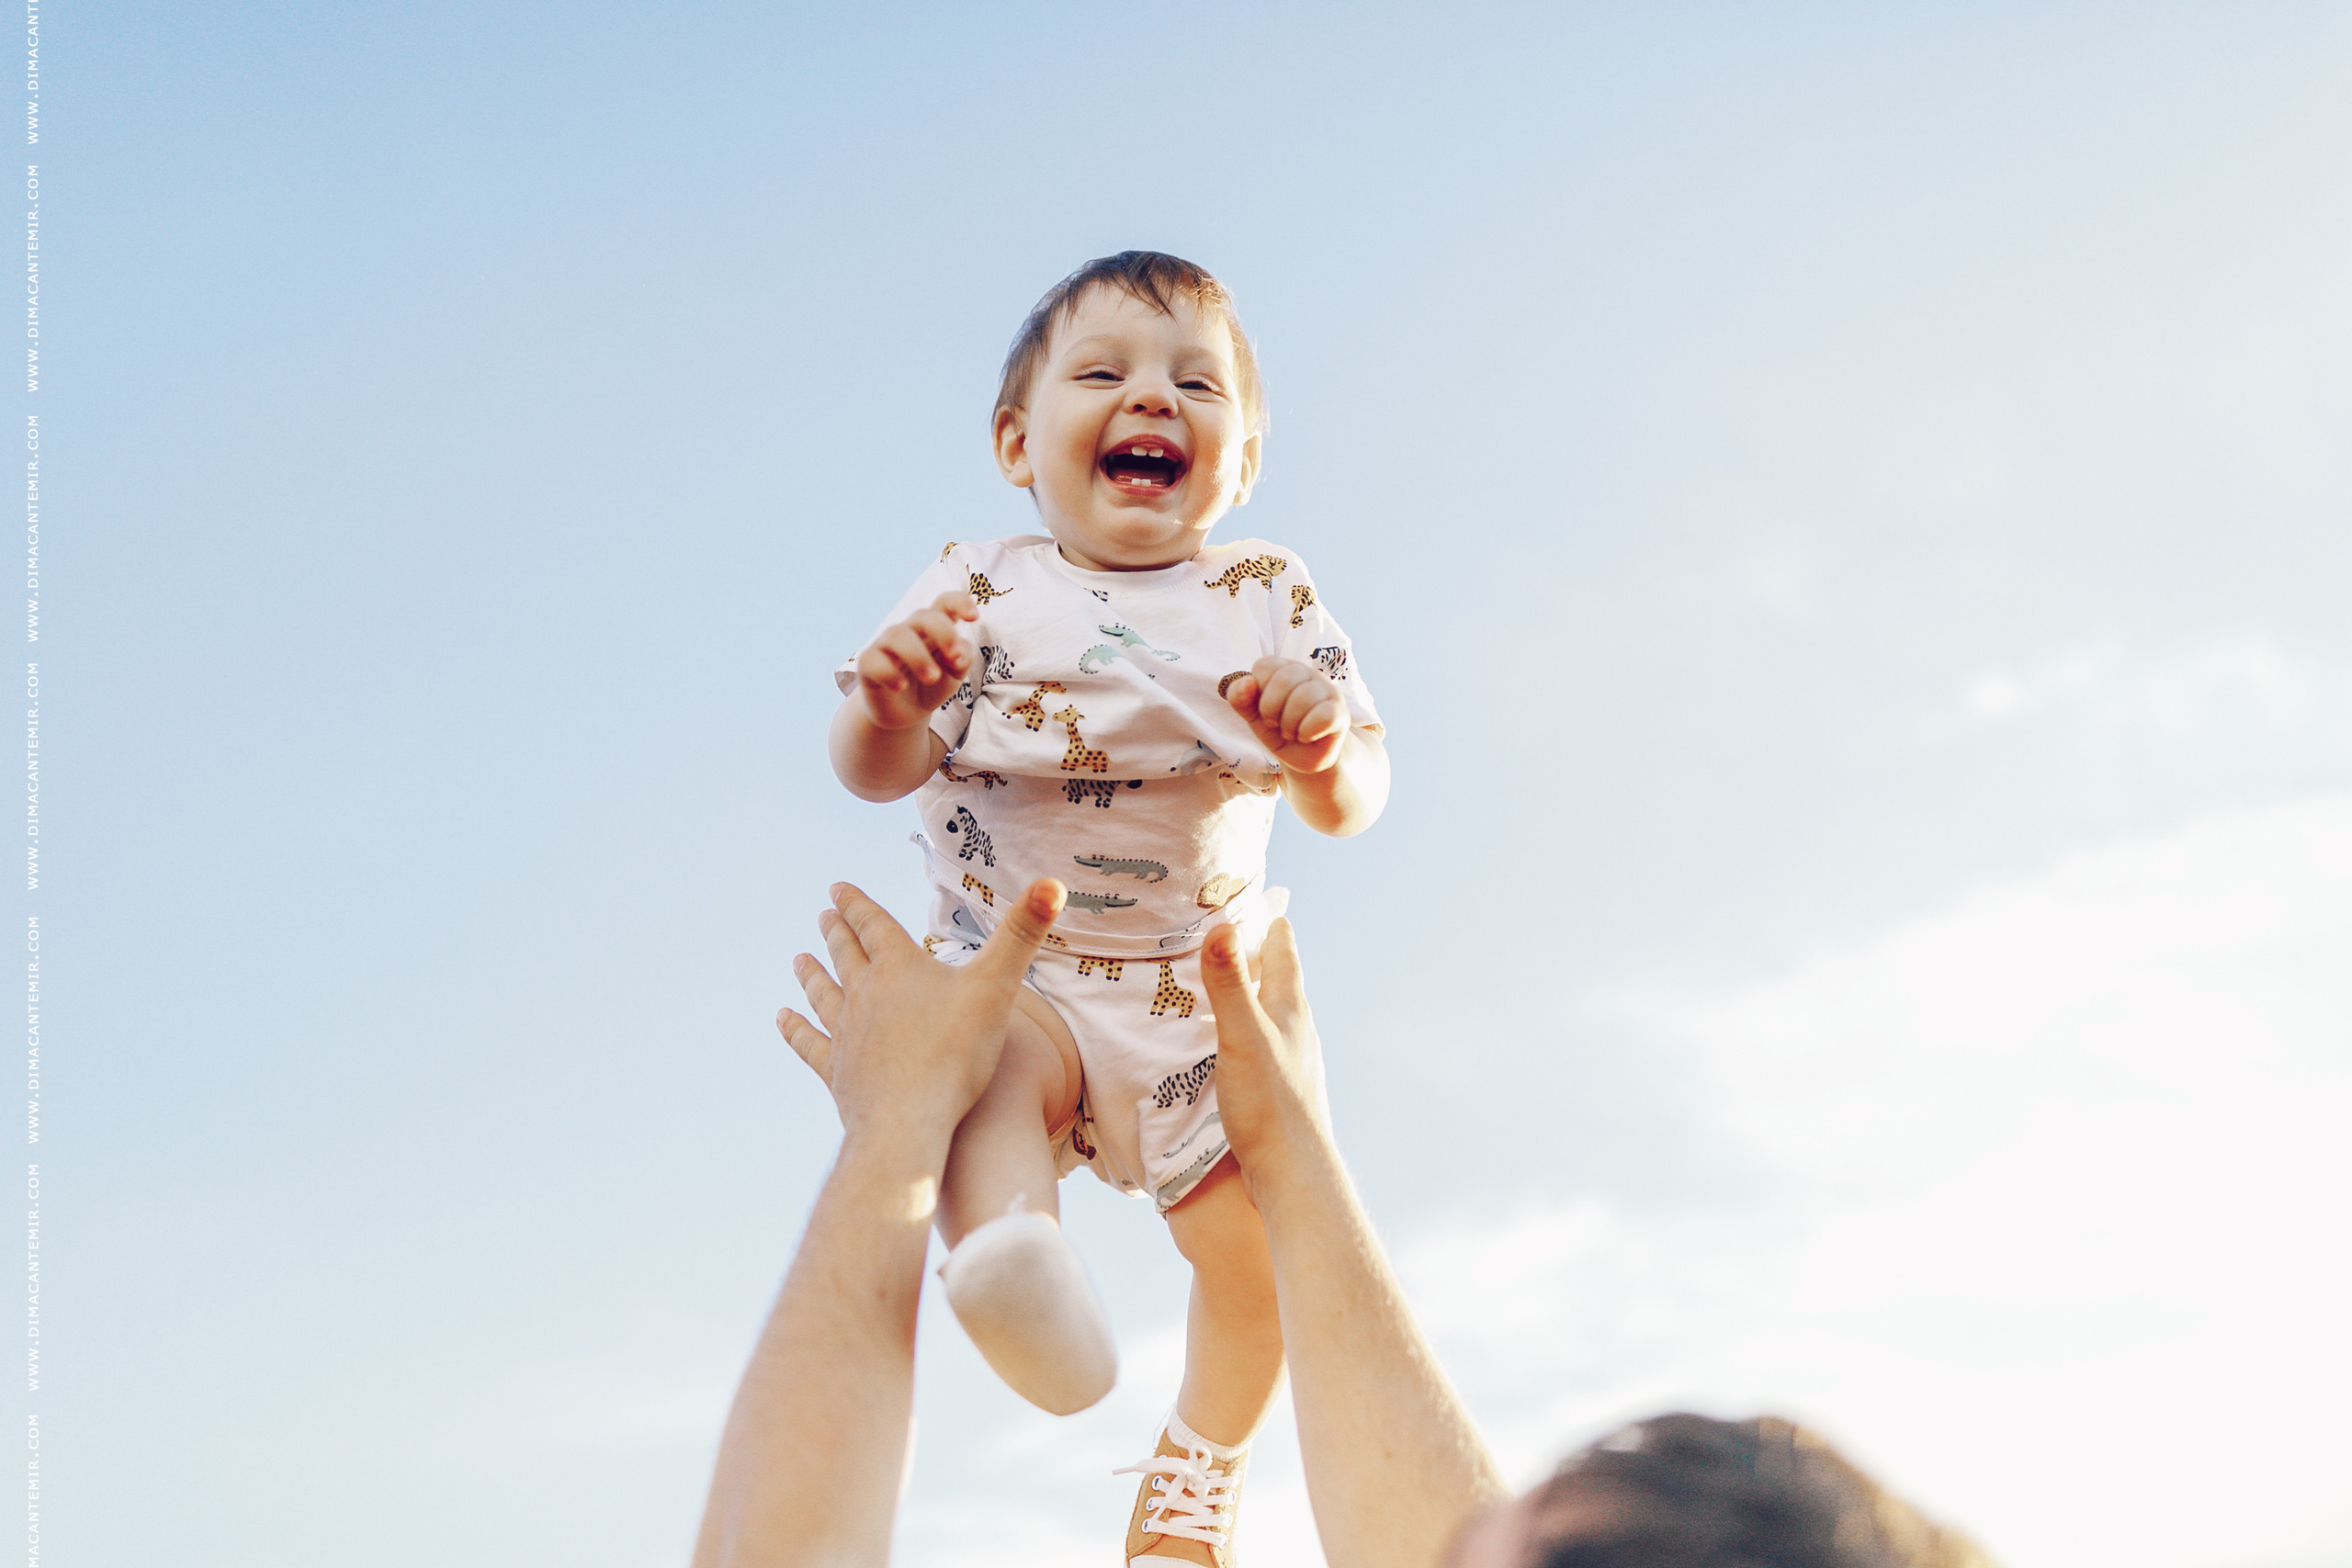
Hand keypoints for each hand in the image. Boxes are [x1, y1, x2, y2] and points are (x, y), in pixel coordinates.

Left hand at [777, 879, 1064, 1143]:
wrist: (910, 1122)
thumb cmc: (956, 1054)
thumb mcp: (997, 988)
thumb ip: (1022, 936)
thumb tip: (1053, 884)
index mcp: (899, 968)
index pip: (873, 924)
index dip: (856, 904)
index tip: (837, 889)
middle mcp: (865, 995)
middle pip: (846, 956)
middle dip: (837, 933)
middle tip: (824, 916)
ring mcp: (846, 1033)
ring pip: (823, 995)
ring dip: (813, 974)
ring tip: (799, 959)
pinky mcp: (838, 1071)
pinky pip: (810, 1042)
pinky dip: (795, 1028)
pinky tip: (782, 1018)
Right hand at [852, 591, 978, 731]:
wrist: (905, 714)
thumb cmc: (932, 686)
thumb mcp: (954, 675)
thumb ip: (962, 660)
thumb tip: (958, 655)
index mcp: (935, 628)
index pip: (945, 603)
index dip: (959, 602)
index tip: (974, 617)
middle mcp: (910, 630)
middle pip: (923, 616)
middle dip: (943, 632)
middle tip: (954, 657)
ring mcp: (886, 645)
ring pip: (898, 635)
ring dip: (918, 656)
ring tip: (932, 678)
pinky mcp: (868, 664)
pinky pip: (874, 660)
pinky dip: (889, 673)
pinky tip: (901, 687)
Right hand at [1197, 918, 1329, 1191]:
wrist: (1294, 1174)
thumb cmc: (1270, 1105)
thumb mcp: (1242, 1037)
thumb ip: (1229, 984)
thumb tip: (1222, 926)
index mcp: (1290, 1008)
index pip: (1282, 946)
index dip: (1264, 918)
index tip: (1240, 895)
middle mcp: (1297, 1028)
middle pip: (1275, 977)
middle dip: (1248, 953)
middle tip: (1213, 934)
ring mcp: (1291, 1059)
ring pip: (1266, 1013)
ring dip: (1242, 995)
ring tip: (1208, 987)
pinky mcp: (1279, 1088)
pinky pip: (1258, 1044)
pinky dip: (1238, 1031)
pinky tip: (1219, 1045)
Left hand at [1223, 656, 1349, 772]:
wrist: (1305, 758)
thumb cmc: (1279, 730)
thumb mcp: (1253, 717)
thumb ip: (1241, 699)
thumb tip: (1246, 682)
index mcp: (1283, 668)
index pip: (1265, 665)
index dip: (1258, 692)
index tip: (1263, 709)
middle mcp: (1307, 673)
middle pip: (1284, 680)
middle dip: (1271, 709)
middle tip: (1275, 723)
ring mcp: (1327, 690)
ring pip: (1304, 698)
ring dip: (1289, 724)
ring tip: (1292, 732)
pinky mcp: (1341, 712)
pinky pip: (1324, 715)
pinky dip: (1308, 732)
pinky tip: (1307, 736)